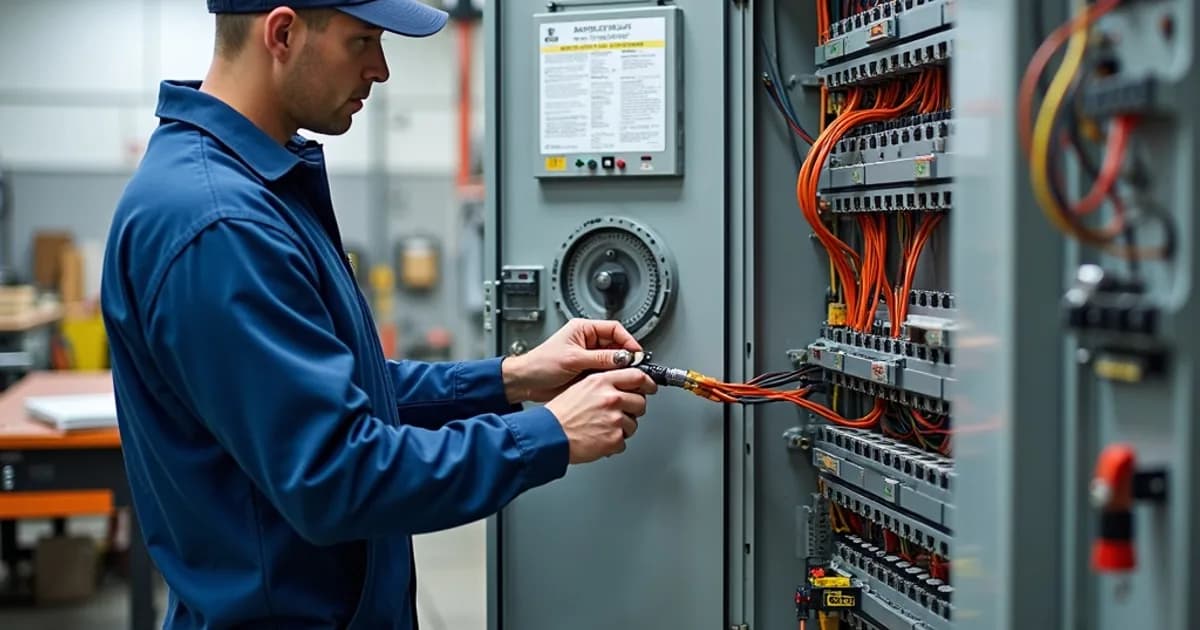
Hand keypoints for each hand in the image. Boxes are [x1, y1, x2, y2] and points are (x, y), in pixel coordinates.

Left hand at [503, 318, 642, 403]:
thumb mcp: (573, 359)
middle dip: (626, 356)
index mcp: (583, 329)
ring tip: (624, 376)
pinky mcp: (587, 372)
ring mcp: (588, 358)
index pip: (614, 329)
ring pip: (613, 361)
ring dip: (619, 368)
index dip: (628, 340)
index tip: (636, 353)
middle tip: (634, 367)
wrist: (527, 383)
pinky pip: (606, 373)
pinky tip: (613, 383)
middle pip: (617, 345)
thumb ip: (600, 358)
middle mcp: (587, 341)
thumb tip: (623, 358)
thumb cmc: (540, 364)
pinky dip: (612, 378)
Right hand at [544, 368, 657, 463]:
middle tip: (621, 413)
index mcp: (602, 382)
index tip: (650, 386)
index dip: (647, 382)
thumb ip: (604, 384)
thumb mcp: (581, 387)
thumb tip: (622, 385)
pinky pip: (624, 441)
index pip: (637, 376)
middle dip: (634, 409)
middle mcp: (611, 398)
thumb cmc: (561, 414)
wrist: (550, 435)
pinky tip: (600, 438)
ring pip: (634, 424)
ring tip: (603, 428)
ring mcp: (615, 419)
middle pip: (641, 401)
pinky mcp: (614, 438)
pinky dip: (614, 443)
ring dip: (623, 428)